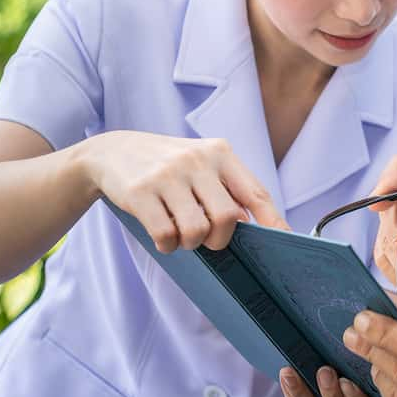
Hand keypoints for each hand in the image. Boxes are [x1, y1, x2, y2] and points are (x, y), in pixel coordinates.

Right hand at [80, 131, 286, 250]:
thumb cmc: (168, 166)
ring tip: (181, 233)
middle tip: (207, 239)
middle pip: (226, 219)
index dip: (273, 222)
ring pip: (196, 231)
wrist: (112, 151)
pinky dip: (168, 245)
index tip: (285, 242)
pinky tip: (163, 236)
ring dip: (190, 243)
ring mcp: (167, 175)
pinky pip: (166, 235)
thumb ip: (228, 188)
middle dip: (219, 240)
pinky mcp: (140, 192)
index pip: (255, 193)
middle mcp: (196, 160)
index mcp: (219, 153)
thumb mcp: (201, 163)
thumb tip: (255, 226)